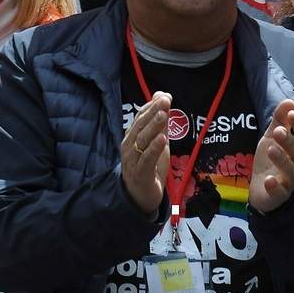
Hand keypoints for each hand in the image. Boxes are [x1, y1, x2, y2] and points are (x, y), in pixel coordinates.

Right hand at [121, 91, 172, 217]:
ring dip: (153, 127)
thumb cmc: (149, 167)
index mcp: (132, 137)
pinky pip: (146, 159)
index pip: (140, 118)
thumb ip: (160, 124)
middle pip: (140, 126)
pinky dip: (153, 149)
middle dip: (152, 112)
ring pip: (142, 140)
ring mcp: (132, 159)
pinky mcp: (139, 173)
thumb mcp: (157, 144)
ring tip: (163, 115)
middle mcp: (129, 145)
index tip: (164, 96)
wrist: (140, 196)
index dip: (151, 106)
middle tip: (164, 101)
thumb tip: (163, 98)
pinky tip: (162, 140)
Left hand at [249, 99, 293, 212]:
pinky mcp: (278, 194)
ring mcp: (289, 180)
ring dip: (282, 160)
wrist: (262, 189)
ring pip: (291, 171)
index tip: (292, 113)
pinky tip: (269, 179)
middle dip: (290, 141)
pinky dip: (275, 186)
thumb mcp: (272, 138)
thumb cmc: (271, 160)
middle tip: (278, 130)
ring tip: (271, 149)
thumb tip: (289, 101)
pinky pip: (280, 191)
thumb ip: (279, 121)